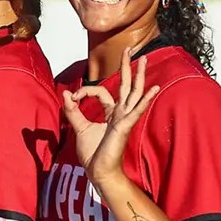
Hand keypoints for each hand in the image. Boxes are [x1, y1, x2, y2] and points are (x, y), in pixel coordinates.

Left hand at [62, 47, 159, 186]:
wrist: (98, 171)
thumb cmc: (92, 153)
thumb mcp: (79, 127)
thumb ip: (72, 111)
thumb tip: (66, 93)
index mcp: (110, 113)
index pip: (100, 92)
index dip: (84, 91)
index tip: (72, 98)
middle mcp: (120, 113)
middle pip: (126, 85)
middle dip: (127, 67)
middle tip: (130, 49)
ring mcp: (125, 119)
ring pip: (134, 93)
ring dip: (139, 75)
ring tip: (145, 60)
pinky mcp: (125, 126)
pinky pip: (137, 110)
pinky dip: (145, 99)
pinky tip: (154, 88)